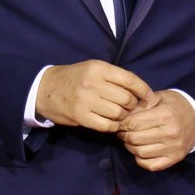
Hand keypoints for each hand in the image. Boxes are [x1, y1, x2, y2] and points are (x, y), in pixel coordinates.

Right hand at [37, 60, 151, 131]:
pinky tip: (111, 123)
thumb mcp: (92, 69)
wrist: (45, 89)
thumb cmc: (74, 78)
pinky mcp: (81, 116)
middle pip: (126, 99)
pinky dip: (113, 126)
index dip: (143, 90)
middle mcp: (93, 83)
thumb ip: (114, 77)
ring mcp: (86, 100)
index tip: (148, 97)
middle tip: (131, 108)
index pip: (130, 79)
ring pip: (118, 113)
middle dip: (133, 106)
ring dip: (123, 117)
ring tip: (120, 116)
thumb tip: (140, 91)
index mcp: (99, 68)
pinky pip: (107, 125)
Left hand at [117, 90, 194, 170]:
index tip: (120, 122)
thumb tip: (122, 116)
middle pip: (135, 139)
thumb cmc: (174, 105)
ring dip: (130, 147)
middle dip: (124, 135)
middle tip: (123, 131)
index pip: (134, 123)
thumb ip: (140, 104)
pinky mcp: (174, 159)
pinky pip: (150, 165)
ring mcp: (173, 148)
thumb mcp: (159, 97)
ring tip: (130, 140)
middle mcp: (171, 133)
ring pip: (140, 153)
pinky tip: (140, 151)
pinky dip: (140, 159)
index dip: (122, 124)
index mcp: (166, 115)